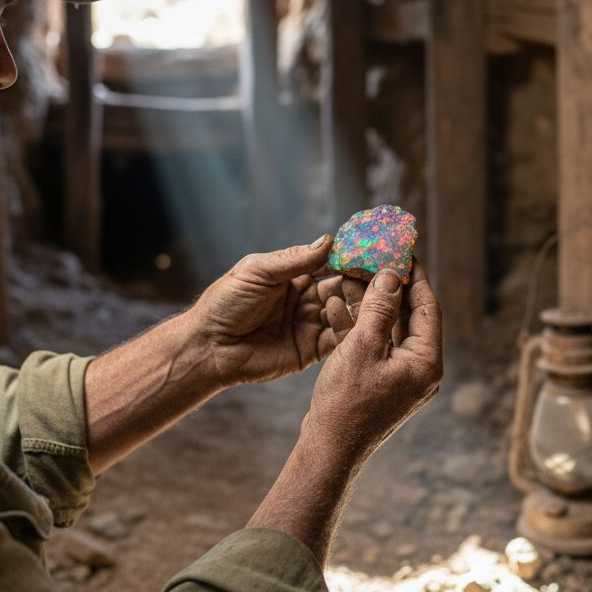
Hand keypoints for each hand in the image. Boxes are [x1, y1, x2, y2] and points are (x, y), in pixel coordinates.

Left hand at [188, 236, 364, 386]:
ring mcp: (309, 325)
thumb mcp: (258, 272)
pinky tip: (363, 323)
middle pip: (342, 288)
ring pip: (344, 313)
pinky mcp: (310, 351)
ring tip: (377, 299)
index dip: (349, 259)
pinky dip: (351, 331)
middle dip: (361, 283)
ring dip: (360, 306)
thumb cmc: (225, 303)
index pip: (329, 264)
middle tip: (383, 277)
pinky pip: (337, 340)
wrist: (209, 347)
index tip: (372, 252)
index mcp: (292, 277)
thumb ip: (294, 260)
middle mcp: (305, 300)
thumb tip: (329, 241)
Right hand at [303, 261, 442, 462]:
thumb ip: (379, 308)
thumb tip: (391, 276)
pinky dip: (357, 328)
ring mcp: (400, 378)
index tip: (405, 251)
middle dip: (388, 288)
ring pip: (387, 330)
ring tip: (350, 277)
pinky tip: (335, 306)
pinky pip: (373, 347)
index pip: (428, 307)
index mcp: (426, 362)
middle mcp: (419, 370)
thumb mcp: (362, 347)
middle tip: (375, 259)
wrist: (329, 450)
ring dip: (368, 305)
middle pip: (408, 317)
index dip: (415, 277)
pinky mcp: (379, 383)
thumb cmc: (347, 403)